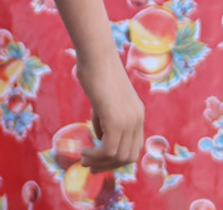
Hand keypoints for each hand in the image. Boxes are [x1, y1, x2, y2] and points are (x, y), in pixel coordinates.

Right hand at [75, 53, 144, 171]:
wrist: (97, 56)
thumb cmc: (96, 73)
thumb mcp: (104, 101)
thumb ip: (105, 120)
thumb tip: (100, 140)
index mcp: (137, 113)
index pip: (135, 146)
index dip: (117, 158)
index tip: (99, 160)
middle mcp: (138, 118)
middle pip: (129, 156)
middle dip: (109, 165)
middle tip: (90, 166)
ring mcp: (129, 120)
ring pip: (119, 156)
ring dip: (100, 162)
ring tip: (84, 160)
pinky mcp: (116, 120)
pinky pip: (108, 150)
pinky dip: (95, 156)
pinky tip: (84, 152)